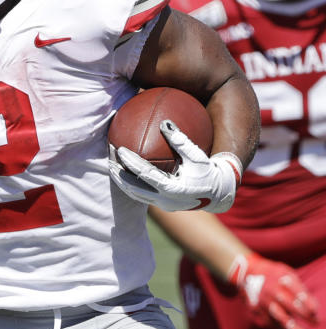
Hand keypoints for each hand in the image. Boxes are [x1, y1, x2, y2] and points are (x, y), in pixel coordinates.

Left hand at [108, 120, 241, 212]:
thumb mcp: (198, 156)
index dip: (130, 162)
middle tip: (108, 160)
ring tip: (111, 167)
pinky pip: (141, 195)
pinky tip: (123, 172)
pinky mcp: (161, 205)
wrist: (220, 194)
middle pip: (133, 188)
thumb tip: (165, 123)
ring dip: (121, 181)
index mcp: (172, 189)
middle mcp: (164, 200)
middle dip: (118, 175)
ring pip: (134, 194)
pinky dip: (130, 184)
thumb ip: (181, 141)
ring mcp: (162, 205)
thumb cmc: (208, 171)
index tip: (119, 148)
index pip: (144, 174)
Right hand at [227, 252, 319, 328]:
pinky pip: (270, 322)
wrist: (247, 272)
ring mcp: (264, 300)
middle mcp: (272, 289)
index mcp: (281, 278)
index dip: (307, 301)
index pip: (297, 291)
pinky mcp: (257, 309)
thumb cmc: (274, 275)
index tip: (315, 311)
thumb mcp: (286, 273)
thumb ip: (299, 288)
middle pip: (290, 304)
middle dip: (305, 315)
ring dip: (292, 327)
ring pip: (279, 316)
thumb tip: (313, 309)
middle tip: (316, 323)